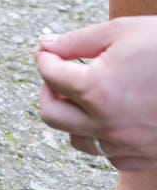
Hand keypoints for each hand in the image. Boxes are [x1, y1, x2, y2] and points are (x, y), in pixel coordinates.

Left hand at [34, 17, 156, 170]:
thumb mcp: (121, 31)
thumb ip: (76, 41)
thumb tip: (44, 45)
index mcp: (96, 89)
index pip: (48, 74)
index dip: (44, 57)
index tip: (47, 49)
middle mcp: (107, 123)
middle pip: (50, 114)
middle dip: (48, 92)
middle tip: (60, 76)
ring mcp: (126, 144)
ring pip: (78, 139)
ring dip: (75, 119)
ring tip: (86, 97)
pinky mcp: (145, 157)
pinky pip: (110, 155)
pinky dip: (105, 137)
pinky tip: (114, 117)